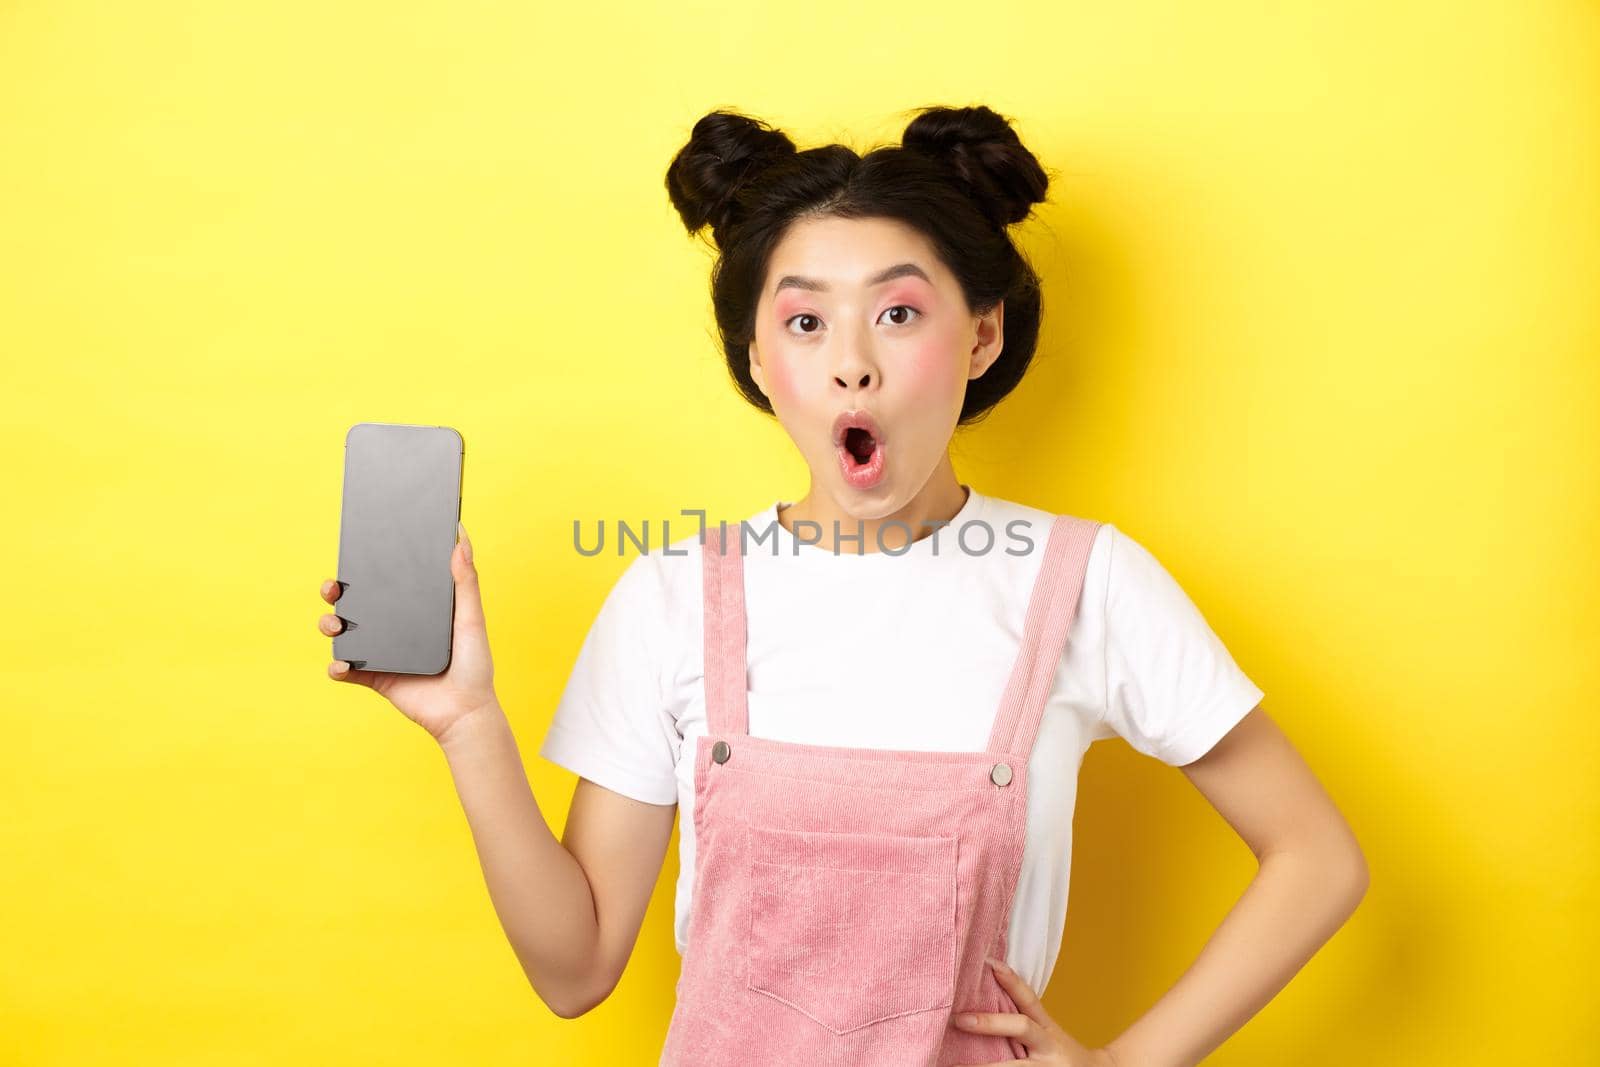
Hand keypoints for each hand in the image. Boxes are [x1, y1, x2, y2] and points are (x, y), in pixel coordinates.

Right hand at [317, 522, 498, 743]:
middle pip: (357, 605)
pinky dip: (337, 667)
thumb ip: (466, 582)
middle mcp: (395, 629)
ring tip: (335, 625)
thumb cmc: (474, 666)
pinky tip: (342, 664)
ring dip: (330, 625)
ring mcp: (383, 654)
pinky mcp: (376, 678)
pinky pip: (347, 671)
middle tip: (333, 589)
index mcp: (415, 610)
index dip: (366, 568)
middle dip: (335, 594)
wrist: (465, 712)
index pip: (386, 583)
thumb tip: (462, 539)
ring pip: (345, 634)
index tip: (354, 554)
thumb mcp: (471, 619)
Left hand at [949, 955, 1120, 1065]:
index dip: (1011, 981)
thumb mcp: (1049, 1037)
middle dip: (990, 1023)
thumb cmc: (1062, 1057)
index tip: (989, 963)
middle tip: (959, 1020)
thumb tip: (987, 999)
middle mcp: (1048, 1047)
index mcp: (1048, 1031)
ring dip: (985, 1066)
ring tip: (954, 1064)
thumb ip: (1025, 1022)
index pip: (1029, 1000)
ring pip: (1014, 1065)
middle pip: (1021, 1028)